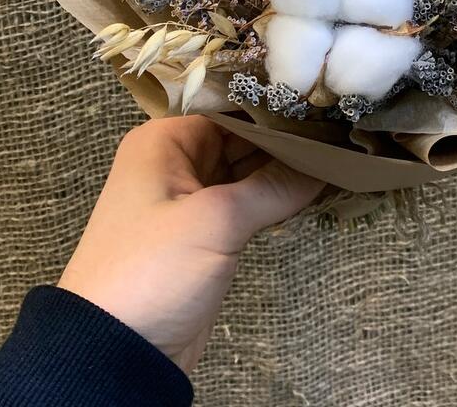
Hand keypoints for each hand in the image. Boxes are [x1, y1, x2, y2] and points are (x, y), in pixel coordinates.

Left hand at [57, 115, 322, 373]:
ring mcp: (190, 200)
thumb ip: (274, 187)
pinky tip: (314, 186)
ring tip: (338, 151)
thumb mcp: (216, 221)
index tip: (324, 104)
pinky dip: (275, 195)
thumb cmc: (152, 270)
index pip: (231, 108)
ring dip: (285, 167)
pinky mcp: (205, 233)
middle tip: (340, 129)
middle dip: (286, 138)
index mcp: (165, 142)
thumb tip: (326, 162)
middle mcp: (175, 162)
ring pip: (247, 170)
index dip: (277, 107)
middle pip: (242, 137)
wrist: (116, 353)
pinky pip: (247, 202)